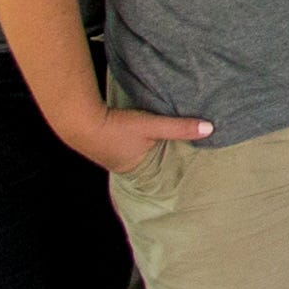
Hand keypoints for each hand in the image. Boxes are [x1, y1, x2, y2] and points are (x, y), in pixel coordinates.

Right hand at [60, 98, 214, 175]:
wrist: (78, 119)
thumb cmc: (117, 127)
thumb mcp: (152, 126)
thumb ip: (179, 127)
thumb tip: (210, 129)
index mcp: (135, 169)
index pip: (159, 169)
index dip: (170, 163)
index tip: (185, 160)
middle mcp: (122, 167)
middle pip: (146, 162)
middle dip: (157, 156)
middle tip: (173, 150)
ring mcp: (109, 156)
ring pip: (133, 152)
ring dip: (142, 146)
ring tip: (154, 141)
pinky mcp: (101, 142)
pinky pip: (122, 143)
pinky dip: (130, 139)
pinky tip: (132, 131)